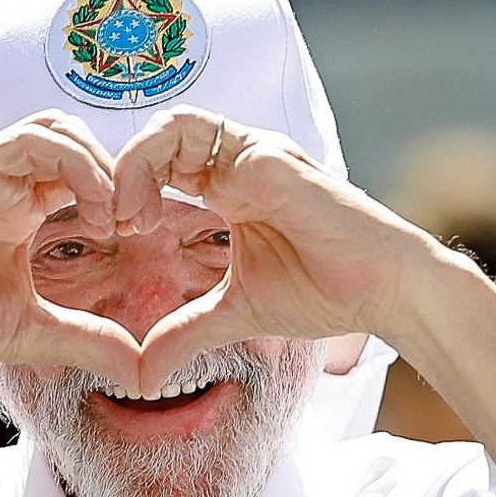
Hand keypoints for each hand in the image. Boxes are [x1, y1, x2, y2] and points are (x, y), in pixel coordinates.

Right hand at [0, 117, 146, 378]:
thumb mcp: (31, 329)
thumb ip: (86, 339)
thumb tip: (139, 369)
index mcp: (23, 208)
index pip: (83, 172)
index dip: (119, 192)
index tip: (140, 231)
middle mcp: (7, 181)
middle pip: (76, 140)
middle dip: (116, 171)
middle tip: (134, 219)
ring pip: (59, 130)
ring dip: (97, 163)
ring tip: (110, 213)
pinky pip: (34, 140)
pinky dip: (74, 162)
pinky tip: (90, 203)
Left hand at [110, 110, 447, 390]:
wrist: (383, 290)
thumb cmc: (327, 291)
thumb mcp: (236, 313)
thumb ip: (186, 332)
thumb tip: (142, 374)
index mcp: (232, 188)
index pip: (164, 163)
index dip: (130, 189)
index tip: (115, 236)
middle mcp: (241, 163)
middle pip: (160, 136)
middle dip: (122, 174)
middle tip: (112, 226)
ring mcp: (254, 155)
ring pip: (172, 122)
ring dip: (135, 163)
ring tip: (130, 217)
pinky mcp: (266, 158)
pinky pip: (196, 134)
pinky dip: (156, 164)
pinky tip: (152, 215)